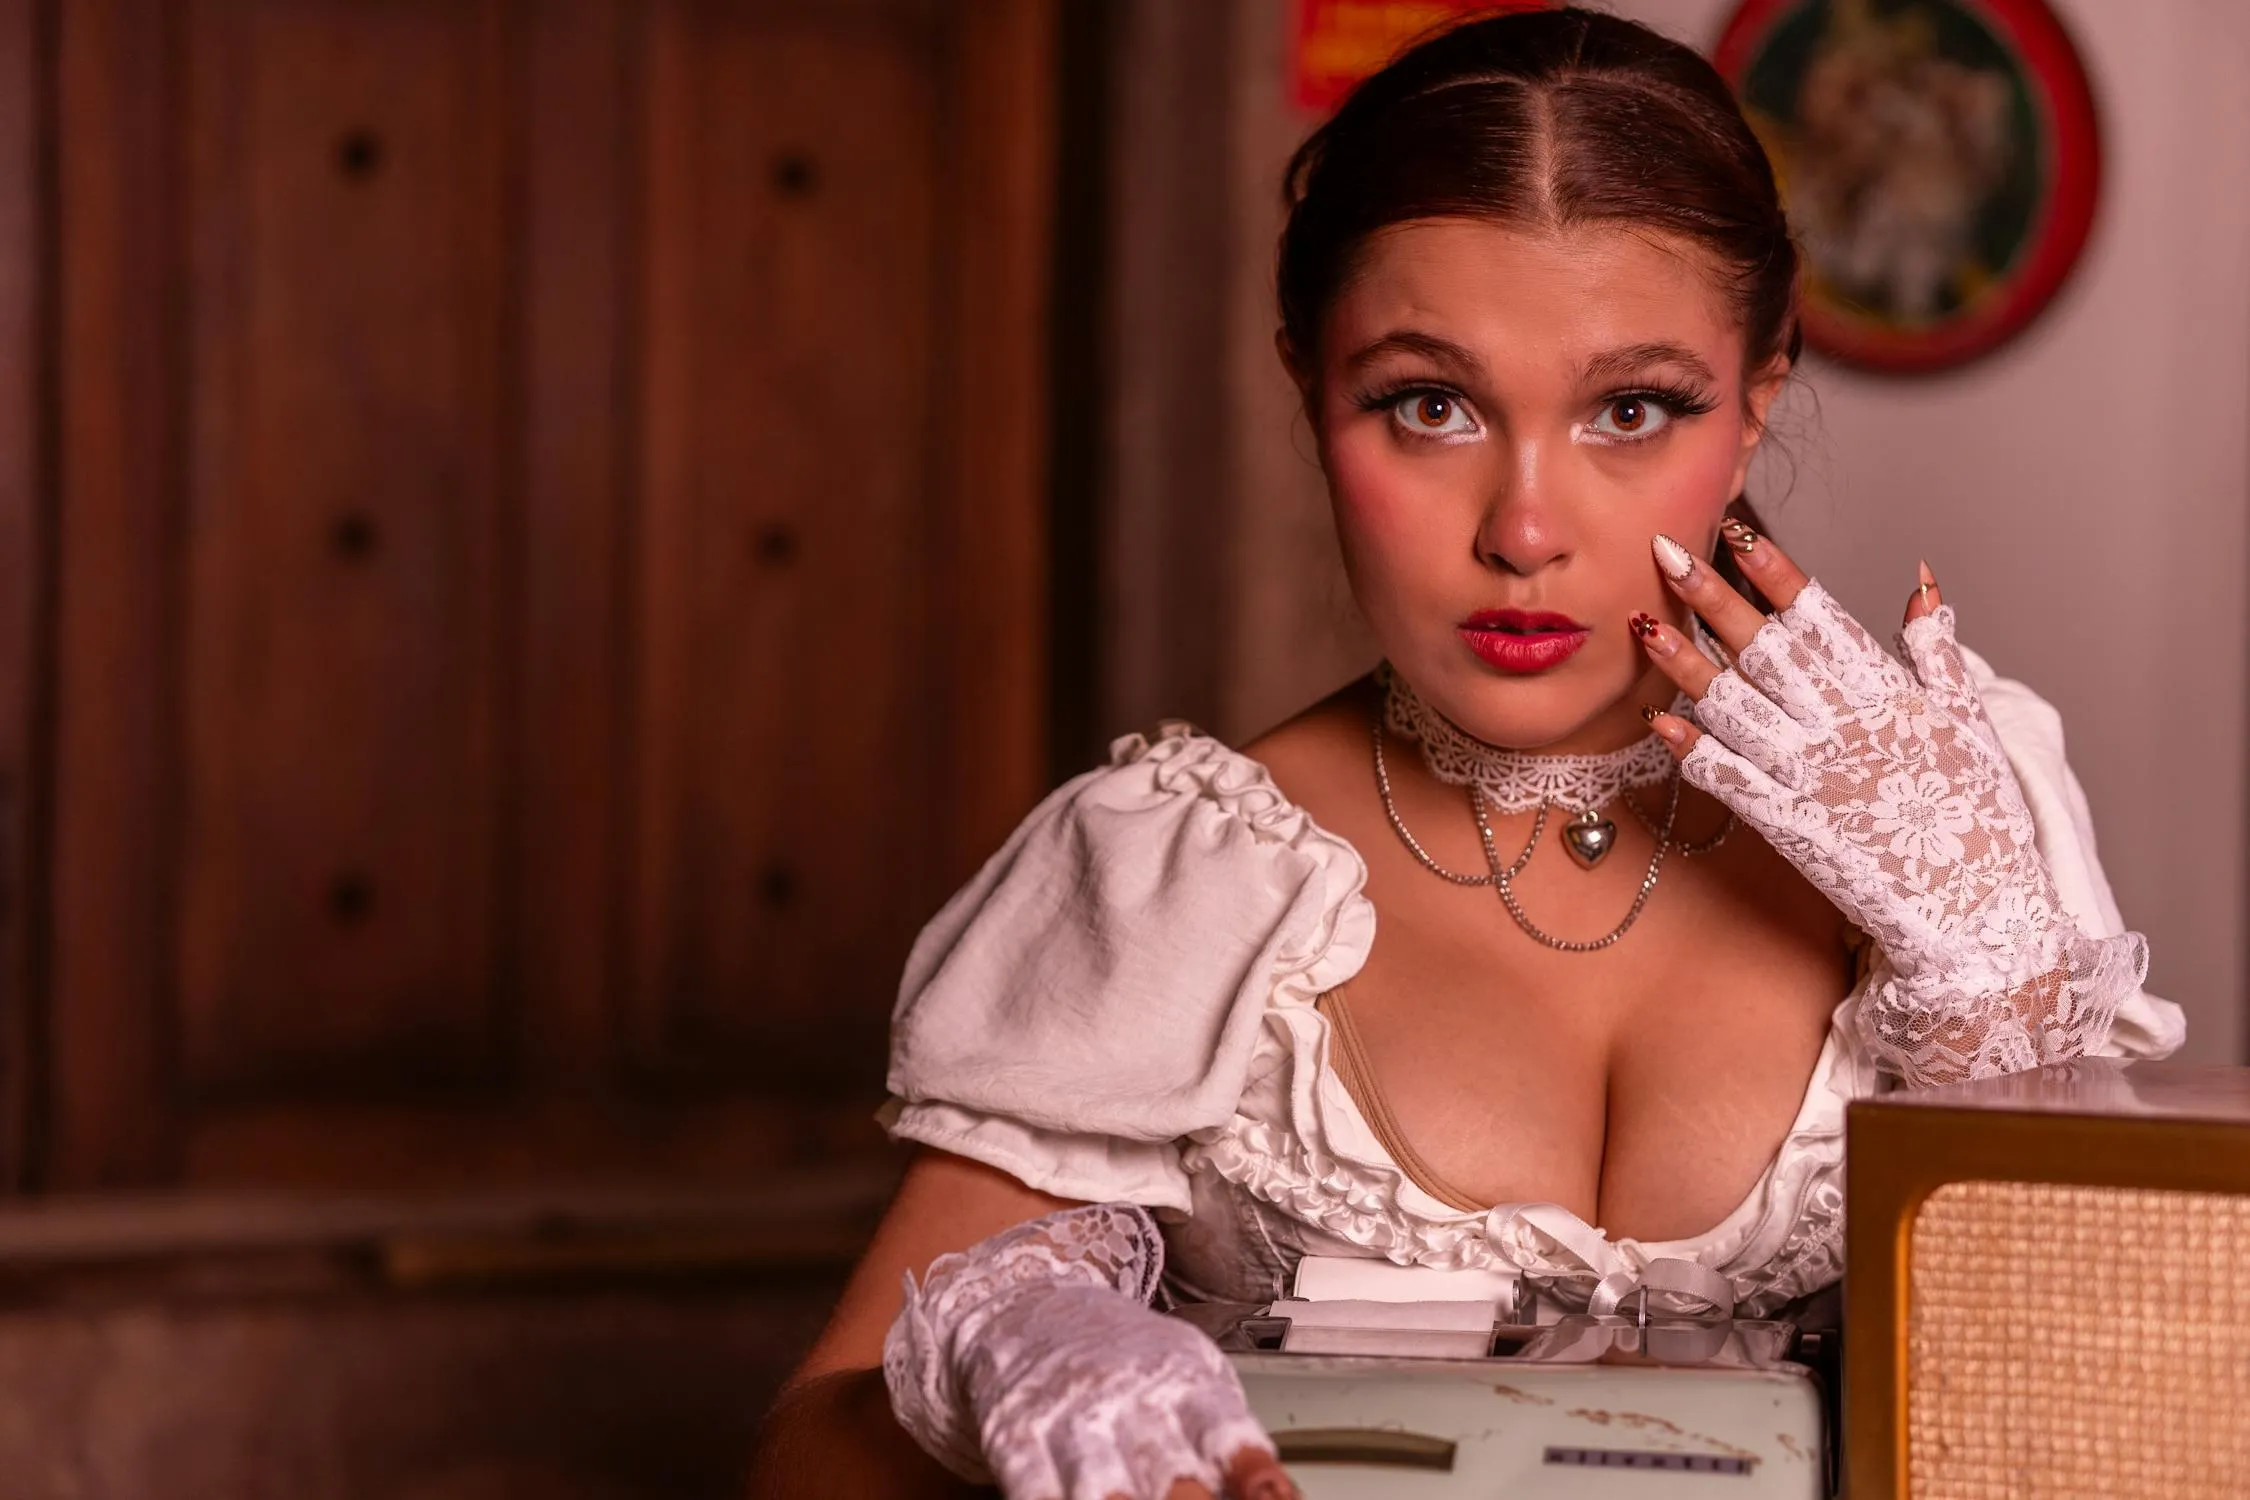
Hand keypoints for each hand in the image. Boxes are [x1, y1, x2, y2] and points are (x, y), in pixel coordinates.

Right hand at [884, 1204, 1295, 1499]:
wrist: (1028, 1307)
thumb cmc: (1123, 1355)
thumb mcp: (1188, 1368)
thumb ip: (1226, 1429)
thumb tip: (1274, 1491)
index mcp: (1183, 1383)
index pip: (1227, 1434)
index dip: (1254, 1475)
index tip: (1275, 1497)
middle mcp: (1129, 1402)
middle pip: (1170, 1476)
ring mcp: (1071, 1422)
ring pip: (1102, 1490)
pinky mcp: (1015, 1439)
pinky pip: (1034, 1489)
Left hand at [1627, 525, 2145, 1084]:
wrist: (1980, 912)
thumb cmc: (1979, 815)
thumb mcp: (1970, 722)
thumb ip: (1938, 651)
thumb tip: (1923, 582)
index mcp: (1888, 694)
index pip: (1821, 618)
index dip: (1776, 573)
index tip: (1736, 532)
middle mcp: (1843, 727)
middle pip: (1765, 649)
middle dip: (1712, 598)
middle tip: (1662, 551)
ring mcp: (1811, 776)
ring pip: (1733, 706)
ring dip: (1684, 664)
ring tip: (1642, 624)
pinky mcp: (1789, 826)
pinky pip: (1729, 780)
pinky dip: (1693, 749)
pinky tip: (1658, 720)